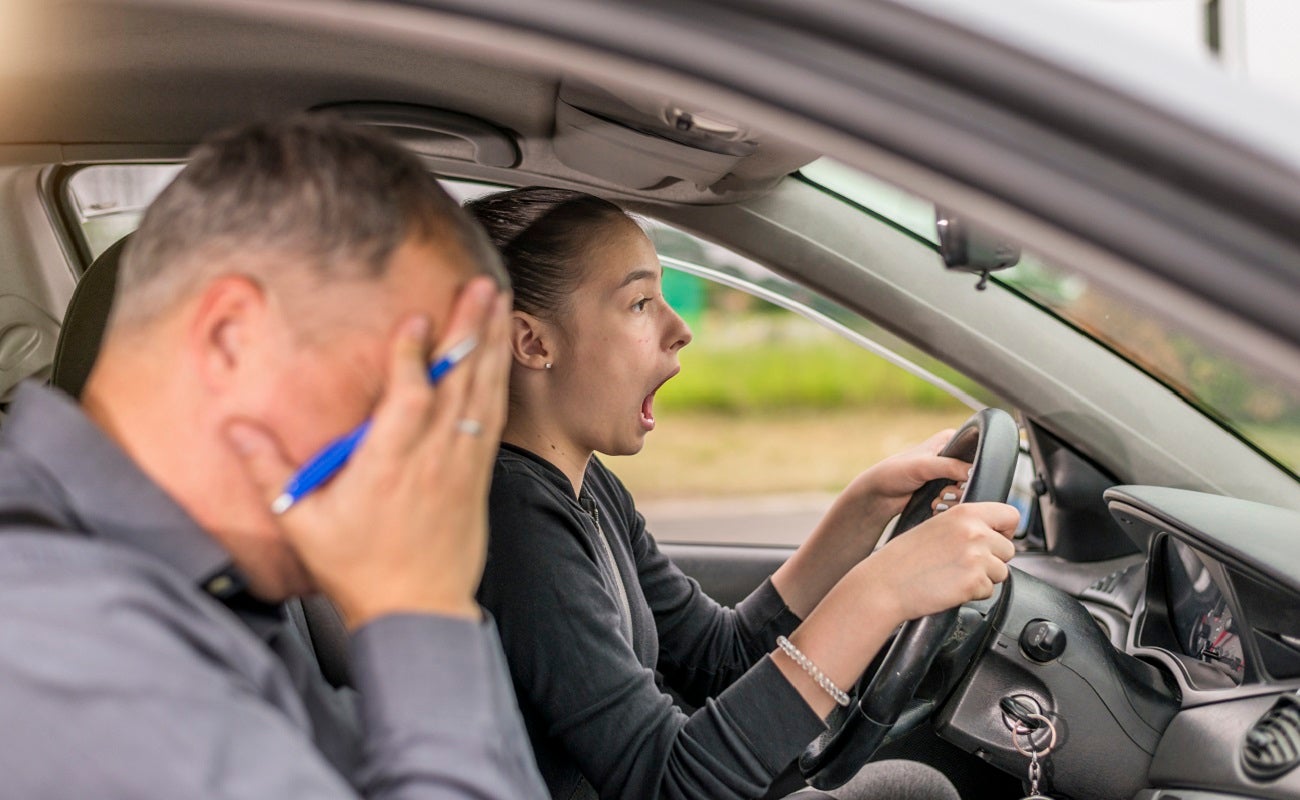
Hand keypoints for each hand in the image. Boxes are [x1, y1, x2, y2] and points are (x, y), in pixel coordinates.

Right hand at [228, 277, 511, 627]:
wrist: (418, 612)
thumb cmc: (359, 570)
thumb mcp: (303, 523)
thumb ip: (268, 471)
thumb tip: (233, 428)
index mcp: (389, 466)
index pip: (407, 400)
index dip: (412, 357)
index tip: (415, 317)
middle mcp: (433, 459)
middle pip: (457, 384)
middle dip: (468, 331)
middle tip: (478, 287)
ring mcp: (462, 465)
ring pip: (483, 394)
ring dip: (491, 345)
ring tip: (497, 302)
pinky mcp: (478, 475)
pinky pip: (494, 417)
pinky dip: (498, 380)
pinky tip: (501, 354)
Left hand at [843, 429, 970, 522]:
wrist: (880, 495)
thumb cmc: (895, 473)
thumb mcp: (923, 466)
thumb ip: (949, 466)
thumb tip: (974, 472)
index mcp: (951, 440)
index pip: (977, 452)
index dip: (972, 470)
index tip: (960, 481)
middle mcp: (953, 455)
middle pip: (975, 475)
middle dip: (960, 489)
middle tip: (944, 493)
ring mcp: (949, 474)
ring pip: (968, 490)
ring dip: (953, 500)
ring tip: (936, 501)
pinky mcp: (945, 490)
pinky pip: (959, 501)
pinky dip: (949, 507)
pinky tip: (935, 506)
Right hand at [858, 501, 1018, 622]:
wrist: (885, 584)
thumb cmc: (904, 558)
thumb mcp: (936, 526)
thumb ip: (966, 526)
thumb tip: (993, 534)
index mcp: (965, 513)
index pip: (1010, 514)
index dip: (1005, 530)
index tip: (996, 538)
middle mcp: (974, 532)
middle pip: (1008, 549)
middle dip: (992, 559)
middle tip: (964, 564)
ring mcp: (976, 558)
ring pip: (1001, 572)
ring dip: (983, 577)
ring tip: (955, 575)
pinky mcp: (974, 582)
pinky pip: (989, 591)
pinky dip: (973, 593)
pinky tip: (951, 587)